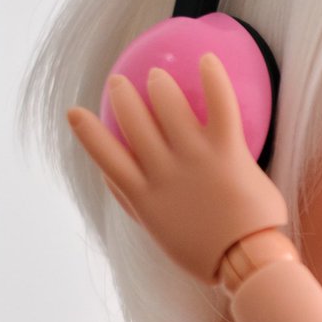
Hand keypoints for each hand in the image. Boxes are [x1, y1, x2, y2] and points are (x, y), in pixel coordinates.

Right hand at [67, 54, 287, 282]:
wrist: (246, 261)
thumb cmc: (210, 253)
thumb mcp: (161, 234)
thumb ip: (140, 207)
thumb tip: (118, 184)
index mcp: (144, 195)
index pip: (106, 158)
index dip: (88, 133)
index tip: (75, 112)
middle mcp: (163, 172)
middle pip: (134, 123)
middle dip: (124, 98)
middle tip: (121, 81)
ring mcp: (194, 159)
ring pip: (168, 108)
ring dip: (160, 86)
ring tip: (159, 75)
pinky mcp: (226, 152)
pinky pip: (219, 106)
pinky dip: (213, 80)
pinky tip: (209, 60)